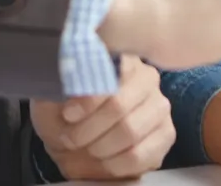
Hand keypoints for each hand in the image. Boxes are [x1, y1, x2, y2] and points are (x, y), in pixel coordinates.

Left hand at [31, 55, 174, 180]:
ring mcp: (160, 105)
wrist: (73, 139)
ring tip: (85, 148)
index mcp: (118, 56)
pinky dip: (115, 164)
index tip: (68, 114)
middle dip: (88, 129)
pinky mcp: (166, 134)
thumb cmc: (64, 111)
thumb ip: (60, 84)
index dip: (87, 98)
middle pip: (119, 105)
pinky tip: (102, 160)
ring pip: (130, 131)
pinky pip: (141, 155)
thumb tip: (66, 81)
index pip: (109, 73)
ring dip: (100, 147)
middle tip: (70, 139)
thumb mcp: (54, 94)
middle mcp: (146, 76)